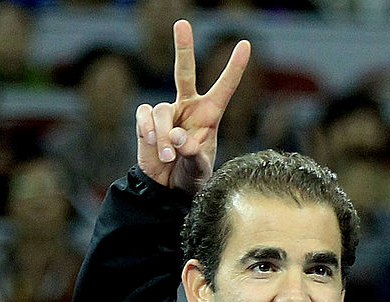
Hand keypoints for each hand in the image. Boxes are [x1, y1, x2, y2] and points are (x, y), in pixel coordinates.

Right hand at [135, 20, 249, 192]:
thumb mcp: (199, 170)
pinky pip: (144, 116)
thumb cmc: (191, 177)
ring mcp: (167, 112)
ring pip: (161, 110)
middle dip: (182, 47)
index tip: (245, 44)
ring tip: (169, 156)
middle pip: (184, 72)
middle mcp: (189, 108)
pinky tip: (151, 145)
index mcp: (210, 115)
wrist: (166, 189)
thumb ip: (193, 155)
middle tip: (182, 23)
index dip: (234, 67)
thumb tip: (178, 137)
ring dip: (163, 136)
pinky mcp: (146, 121)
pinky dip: (147, 131)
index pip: (224, 87)